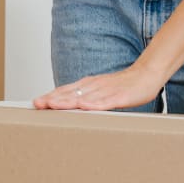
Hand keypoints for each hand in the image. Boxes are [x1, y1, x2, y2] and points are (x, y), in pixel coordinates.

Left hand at [33, 64, 164, 110]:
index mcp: (89, 85)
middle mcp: (94, 86)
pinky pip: (105, 101)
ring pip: (84, 97)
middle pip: (70, 93)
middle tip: (37, 105)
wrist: (147, 74)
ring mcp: (106, 91)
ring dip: (67, 101)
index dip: (50, 96)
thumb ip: (87, 97)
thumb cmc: (124, 86)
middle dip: (53, 99)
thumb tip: (71, 107)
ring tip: (52, 105)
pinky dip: (94, 104)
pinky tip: (84, 107)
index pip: (65, 91)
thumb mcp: (101, 90)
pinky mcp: (120, 96)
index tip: (36, 103)